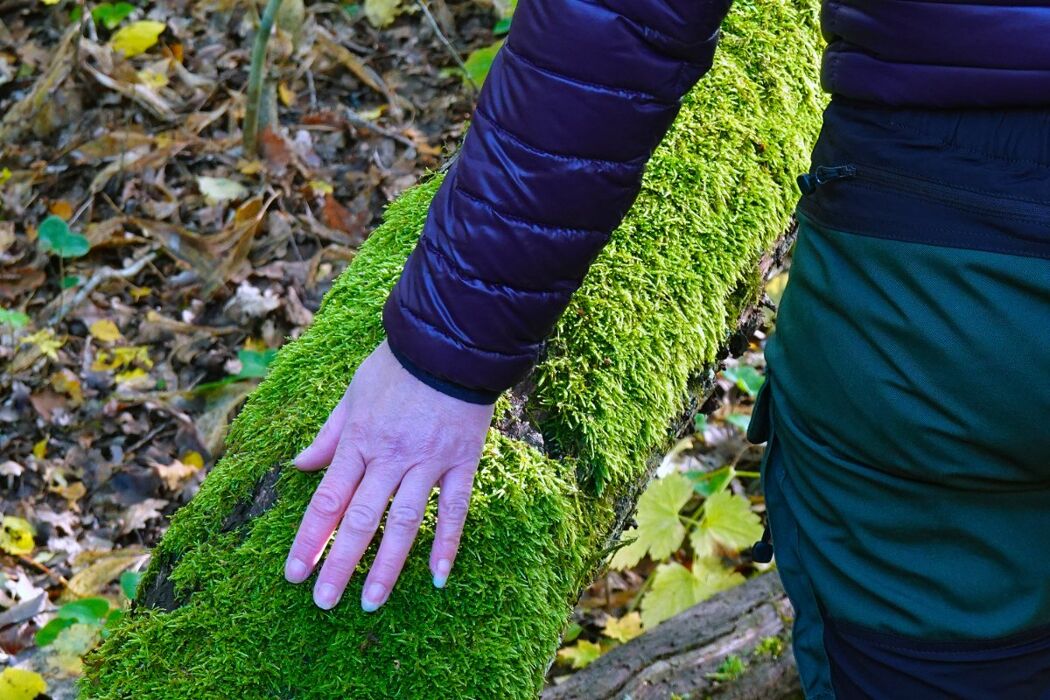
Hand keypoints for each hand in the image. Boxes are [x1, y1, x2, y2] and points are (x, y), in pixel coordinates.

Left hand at [284, 339, 494, 610]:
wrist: (450, 343)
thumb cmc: (397, 366)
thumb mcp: (352, 393)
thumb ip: (328, 434)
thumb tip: (298, 465)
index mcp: (358, 441)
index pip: (327, 499)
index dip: (309, 539)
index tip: (293, 574)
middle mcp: (389, 457)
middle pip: (361, 519)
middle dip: (340, 563)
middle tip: (324, 602)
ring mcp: (427, 462)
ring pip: (404, 522)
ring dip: (387, 565)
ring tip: (371, 602)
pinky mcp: (461, 462)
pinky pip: (454, 508)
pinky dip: (448, 543)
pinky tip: (439, 577)